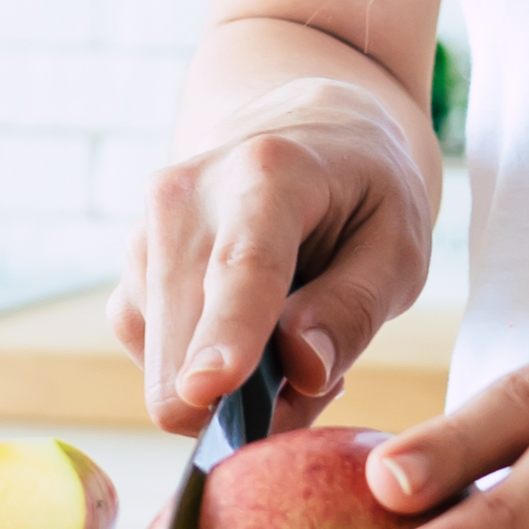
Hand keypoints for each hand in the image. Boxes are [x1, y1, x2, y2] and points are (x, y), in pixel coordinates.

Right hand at [108, 93, 433, 435]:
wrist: (304, 131)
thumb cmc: (362, 193)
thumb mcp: (399, 246)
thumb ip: (355, 309)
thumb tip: (303, 369)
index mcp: (268, 173)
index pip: (242, 266)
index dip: (225, 335)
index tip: (208, 390)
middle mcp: (185, 195)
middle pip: (184, 338)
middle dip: (245, 396)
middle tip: (315, 374)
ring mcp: (145, 232)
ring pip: (164, 364)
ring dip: (229, 384)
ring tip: (288, 335)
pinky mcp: (130, 270)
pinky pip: (154, 357)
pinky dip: (202, 367)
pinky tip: (249, 332)